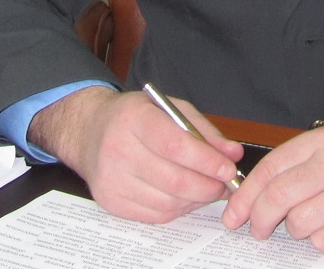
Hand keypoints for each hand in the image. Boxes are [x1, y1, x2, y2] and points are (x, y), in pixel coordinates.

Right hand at [28, 86, 243, 222]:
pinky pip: (154, 215)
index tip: (228, 168)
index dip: (206, 160)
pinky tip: (188, 197)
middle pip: (173, 179)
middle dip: (208, 185)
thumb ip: (203, 130)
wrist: (90, 131)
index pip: (175, 145)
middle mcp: (118, 149)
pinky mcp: (110, 202)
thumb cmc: (136, 116)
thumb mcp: (170, 108)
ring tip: (210, 189)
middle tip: (225, 183)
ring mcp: (111, 179)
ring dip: (196, 199)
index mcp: (134, 118)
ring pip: (167, 201)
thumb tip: (233, 153)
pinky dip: (179, 209)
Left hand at [222, 127, 323, 253]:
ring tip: (314, 220)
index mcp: (322, 141)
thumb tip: (251, 195)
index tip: (233, 214)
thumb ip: (298, 165)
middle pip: (278, 197)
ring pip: (298, 223)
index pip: (271, 167)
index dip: (245, 194)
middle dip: (259, 219)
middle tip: (257, 230)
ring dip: (299, 229)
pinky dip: (323, 241)